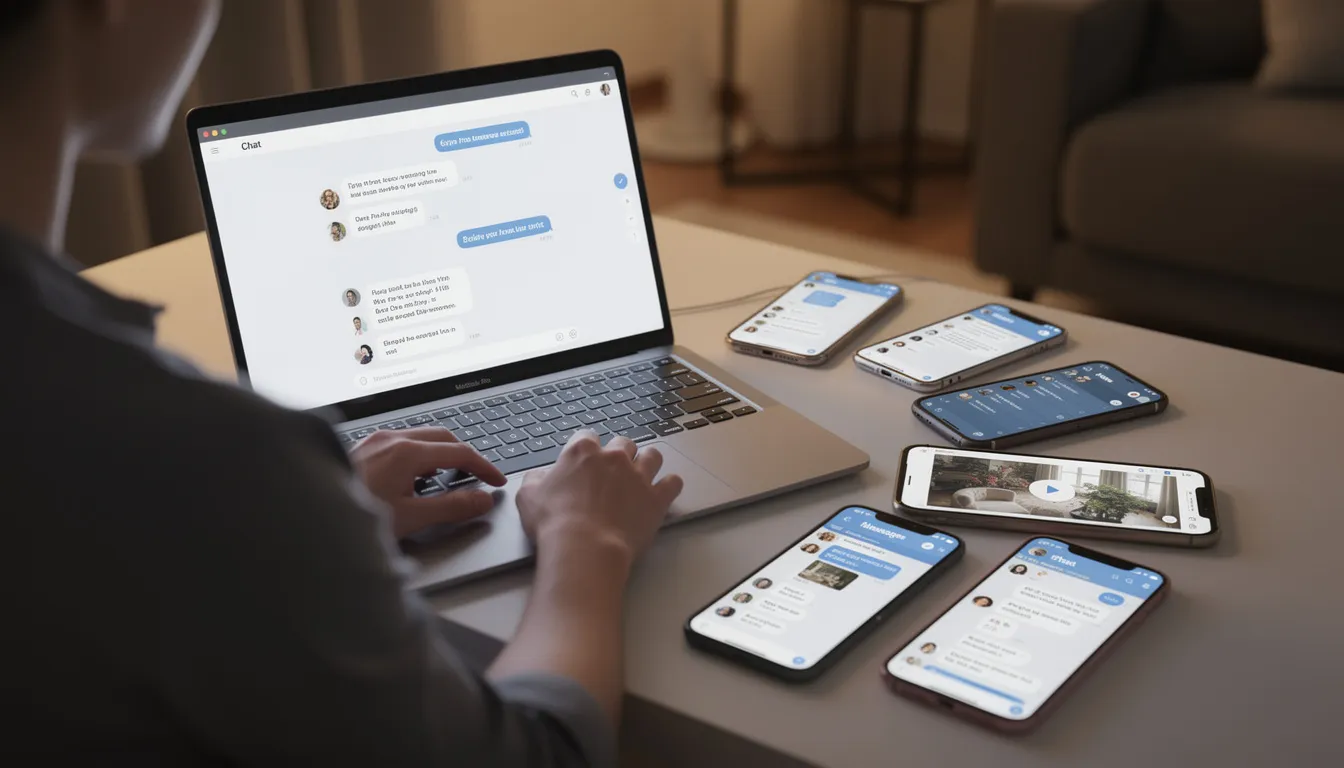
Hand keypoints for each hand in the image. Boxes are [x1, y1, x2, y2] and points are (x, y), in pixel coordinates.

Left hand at [350, 427, 506, 537]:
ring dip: (441, 454)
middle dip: (465, 456)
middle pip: (443, 438)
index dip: (484, 467)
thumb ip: (452, 508)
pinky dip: (419, 455)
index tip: (496, 482)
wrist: (309, 518)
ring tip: (450, 479)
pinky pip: (401, 443)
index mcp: (406, 452)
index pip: (460, 452)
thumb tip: (481, 500)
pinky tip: (416, 478)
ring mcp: (375, 441)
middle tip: (478, 477)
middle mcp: (391, 439)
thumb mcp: (411, 518)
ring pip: (421, 438)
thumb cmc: (353, 518)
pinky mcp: (363, 447)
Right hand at [516, 432, 683, 563]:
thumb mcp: (528, 495)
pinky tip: (664, 491)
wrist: (583, 548)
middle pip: (623, 444)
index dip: (586, 450)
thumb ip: (536, 479)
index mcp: (582, 452)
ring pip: (652, 456)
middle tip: (613, 473)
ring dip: (647, 463)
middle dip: (619, 455)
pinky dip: (670, 485)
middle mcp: (614, 458)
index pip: (587, 437)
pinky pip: (673, 482)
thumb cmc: (554, 523)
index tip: (584, 462)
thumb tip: (540, 476)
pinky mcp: (656, 498)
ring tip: (642, 475)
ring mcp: (638, 476)